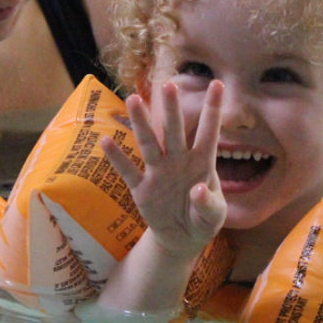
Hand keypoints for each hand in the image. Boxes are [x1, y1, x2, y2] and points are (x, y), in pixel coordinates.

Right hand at [100, 80, 226, 258]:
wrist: (182, 239)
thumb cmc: (203, 219)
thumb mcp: (214, 217)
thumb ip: (208, 205)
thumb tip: (197, 189)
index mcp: (202, 163)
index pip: (209, 132)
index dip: (213, 109)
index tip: (217, 83)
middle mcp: (179, 160)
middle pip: (174, 131)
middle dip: (172, 109)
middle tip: (169, 85)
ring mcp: (158, 172)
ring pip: (149, 143)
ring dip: (141, 123)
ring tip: (133, 99)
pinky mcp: (142, 188)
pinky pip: (128, 171)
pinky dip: (117, 158)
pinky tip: (105, 141)